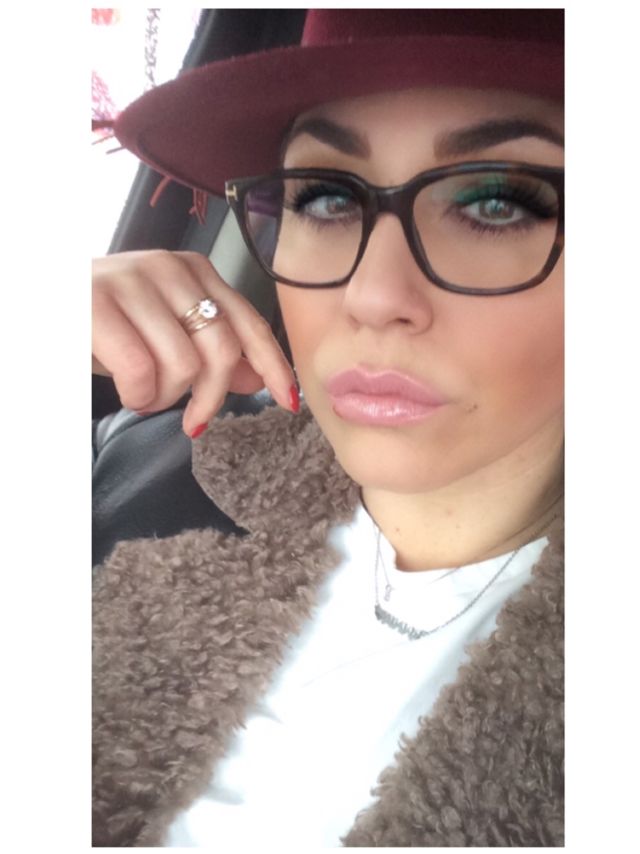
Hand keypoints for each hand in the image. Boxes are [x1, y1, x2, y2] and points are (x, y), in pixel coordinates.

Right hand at [92, 250, 296, 435]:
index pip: (249, 322)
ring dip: (165, 398)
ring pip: (184, 365)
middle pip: (221, 350)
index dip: (273, 366)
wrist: (38, 301)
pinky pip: (142, 371)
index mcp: (194, 272)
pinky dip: (138, 395)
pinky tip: (127, 392)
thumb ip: (210, 347)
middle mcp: (169, 269)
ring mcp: (132, 282)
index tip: (287, 401)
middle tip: (192, 420)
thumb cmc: (103, 320)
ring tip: (143, 395)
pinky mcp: (97, 305)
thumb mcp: (162, 331)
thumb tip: (256, 376)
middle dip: (209, 398)